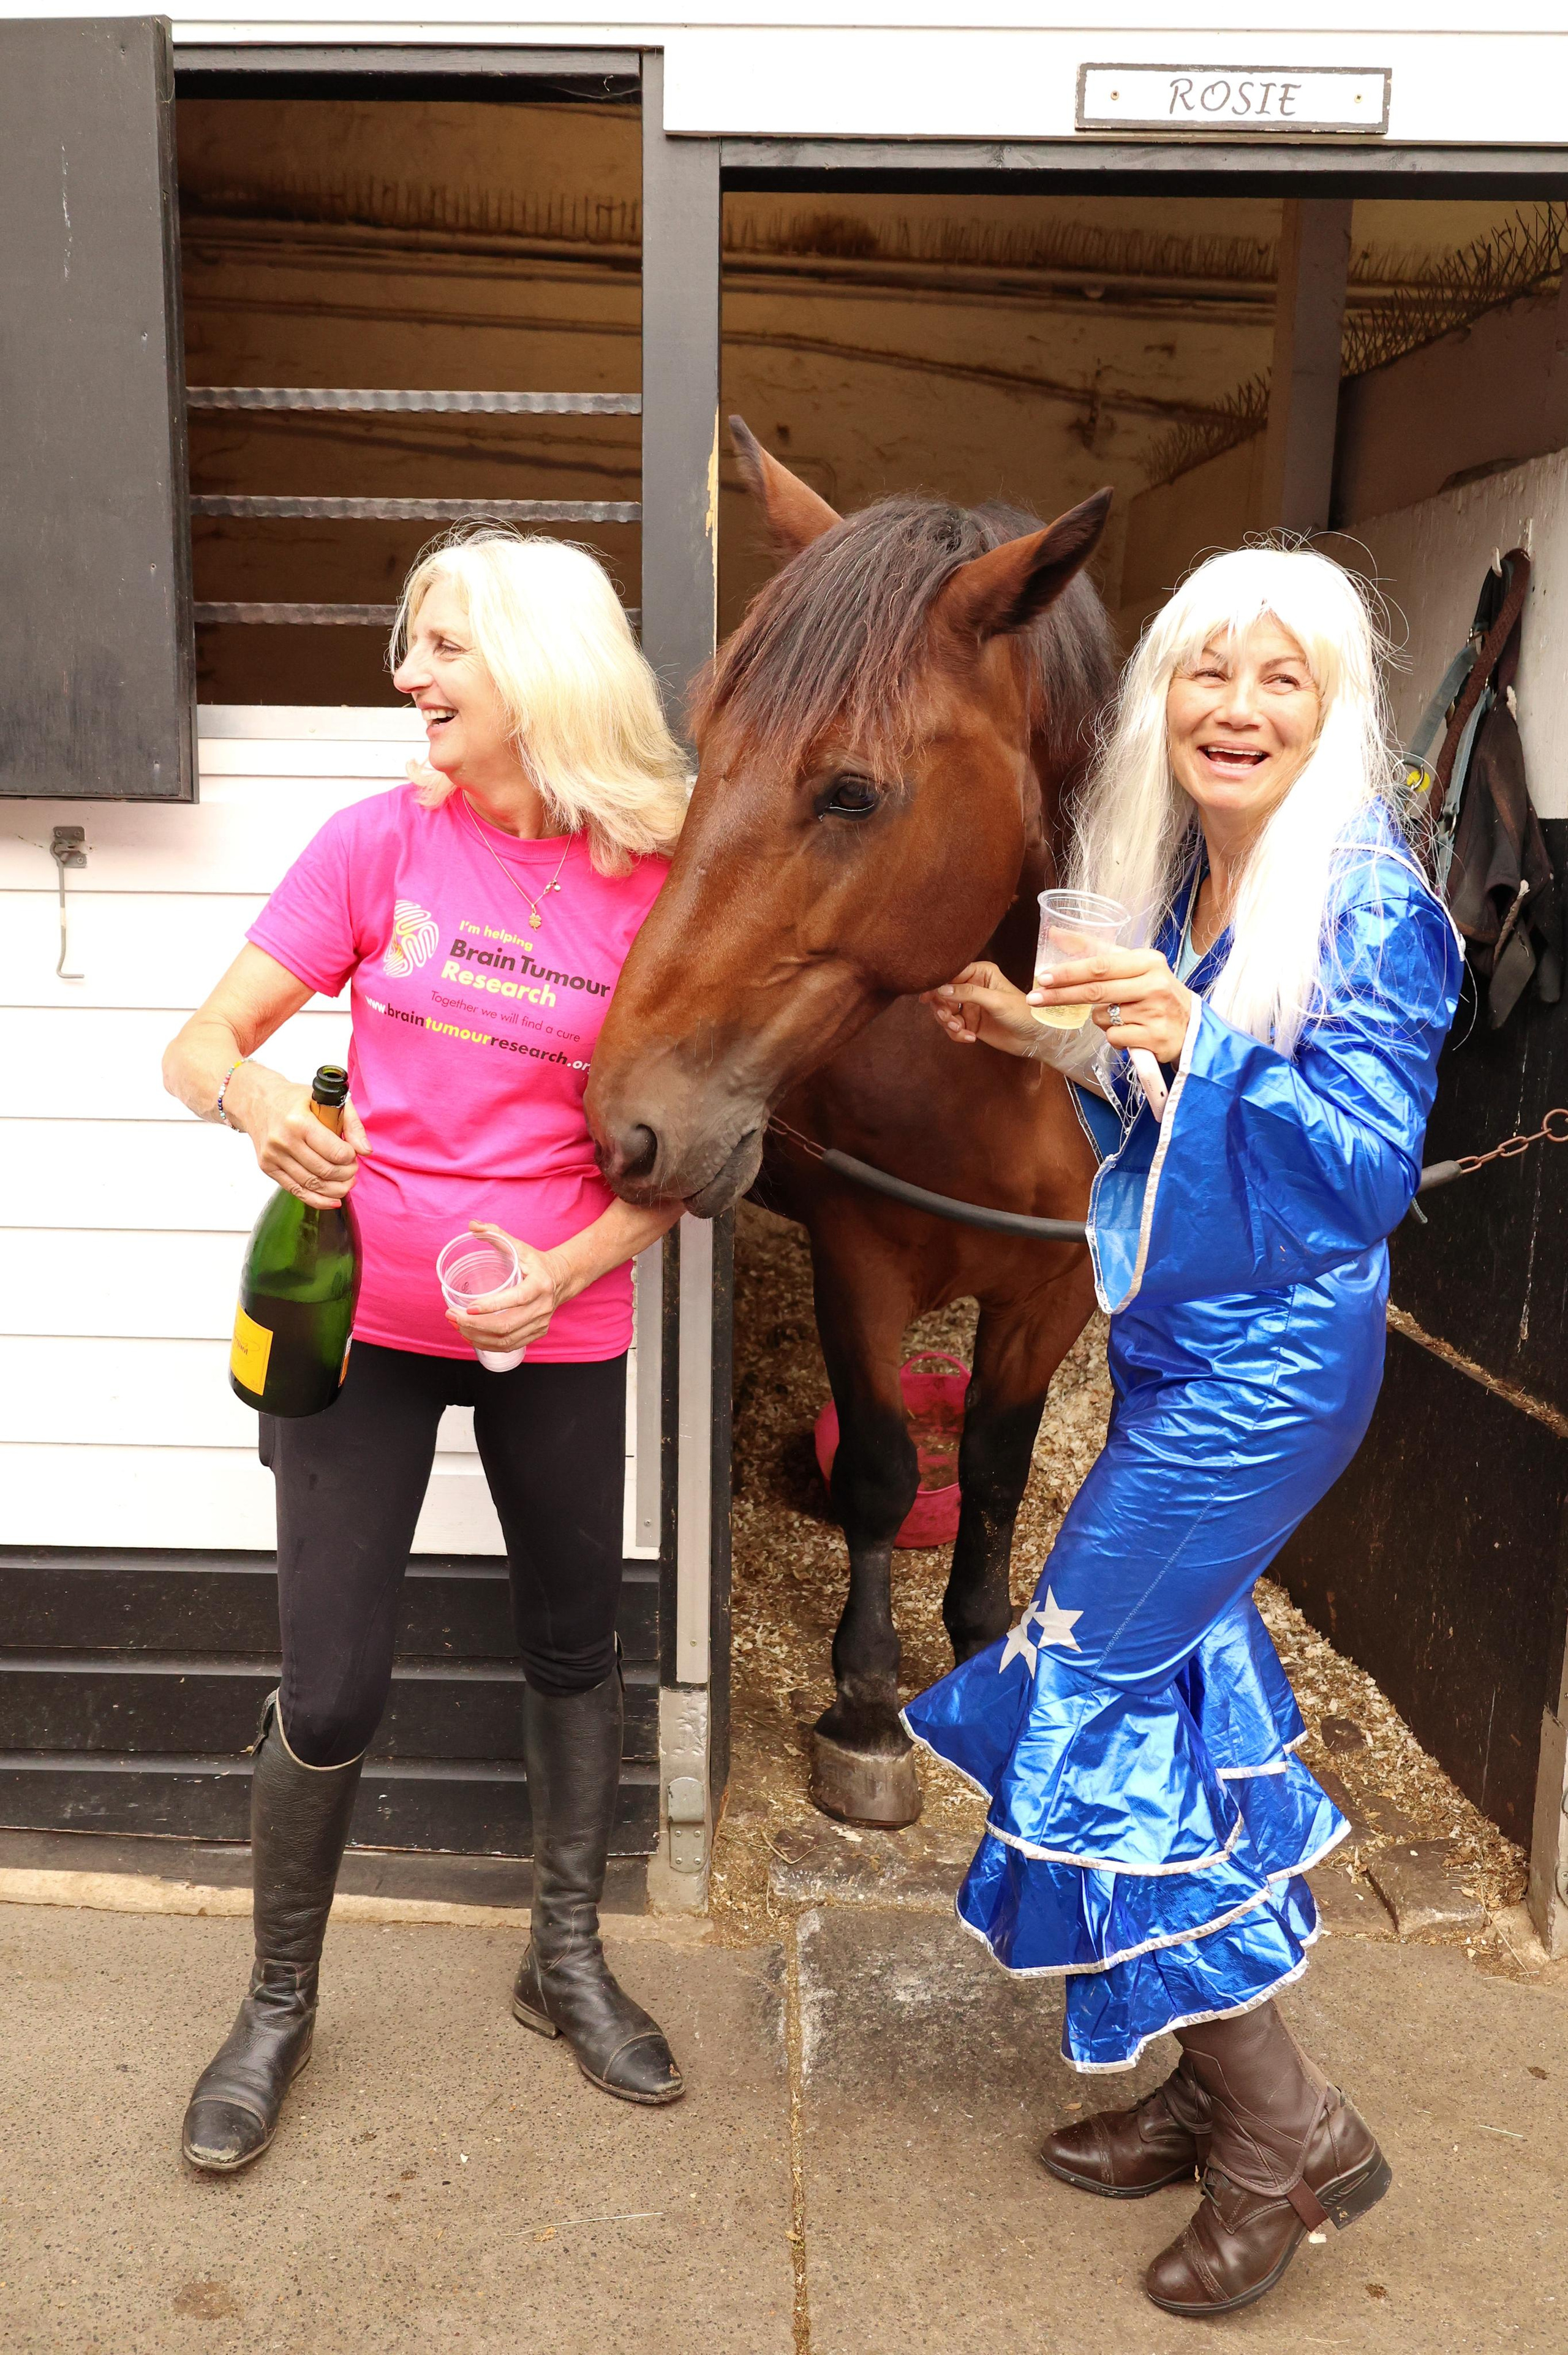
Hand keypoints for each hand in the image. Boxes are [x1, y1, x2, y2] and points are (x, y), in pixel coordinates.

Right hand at [228, 1066, 368, 1207]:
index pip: (335, 1152)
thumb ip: (351, 1123)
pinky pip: (296, 1191)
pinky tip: (333, 1200)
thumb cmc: (294, 1100)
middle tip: (352, 1169)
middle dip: (346, 1175)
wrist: (257, 1102)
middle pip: (325, 1171)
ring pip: (312, 1185)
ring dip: (335, 1189)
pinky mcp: (267, 1167)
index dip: (351, 1158)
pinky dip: (317, 1200)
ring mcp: (273, 1156)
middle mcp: (283, 1141)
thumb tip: (366, 1150)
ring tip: (347, 1183)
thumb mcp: (326, 1100)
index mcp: (299, 1122)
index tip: (353, 1154)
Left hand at [445, 1223, 563, 1352]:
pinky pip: (510, 1345)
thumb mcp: (519, 1246)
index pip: (515, 1299)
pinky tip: (472, 1337)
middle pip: (506, 1325)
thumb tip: (472, 1225)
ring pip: (506, 1339)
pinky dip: (488, 1344)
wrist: (561, 1279)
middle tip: (452, 1317)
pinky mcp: (537, 1333)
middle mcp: (542, 1307)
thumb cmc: (535, 1262)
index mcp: (540, 1284)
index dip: (491, 1306)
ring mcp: (541, 1323)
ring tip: (457, 1327)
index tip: (468, 1308)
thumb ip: (496, 1234)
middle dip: (475, 1325)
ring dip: (478, 1337)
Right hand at [921, 962, 1044, 1057]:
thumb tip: (941, 989)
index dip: (938, 985)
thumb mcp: (995, 1000)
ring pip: (944, 1011)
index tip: (928, 997)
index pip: (951, 974)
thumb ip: (968, 993)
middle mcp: (972, 986)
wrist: (1034, 1038)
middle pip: (942, 993)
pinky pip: (952, 1027)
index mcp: (980, 973)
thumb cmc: (1023, 1013)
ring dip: (948, 1023)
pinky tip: (971, 1038)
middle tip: (947, 1019)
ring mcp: (970, 1005)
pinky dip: (957, 1034)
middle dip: (942, 1008)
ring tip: (960, 1030)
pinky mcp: (970, 1022)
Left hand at [1030, 946, 1196, 1064]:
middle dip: (1061, 995)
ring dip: (1101, 1019)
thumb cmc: (1154, 991)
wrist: (1191, 1025)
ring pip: (1103, 1017)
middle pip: (1096, 991)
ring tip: (1122, 1016)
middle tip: (1035, 998)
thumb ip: (1096, 949)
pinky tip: (1131, 1033)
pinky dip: (1115, 1038)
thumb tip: (1055, 933)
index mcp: (1148, 961)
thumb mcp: (1134, 965)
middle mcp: (1153, 984)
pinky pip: (1114, 1038)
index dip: (1069, 972)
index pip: (1100, 965)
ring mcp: (1155, 1012)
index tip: (1043, 977)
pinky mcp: (1155, 1037)